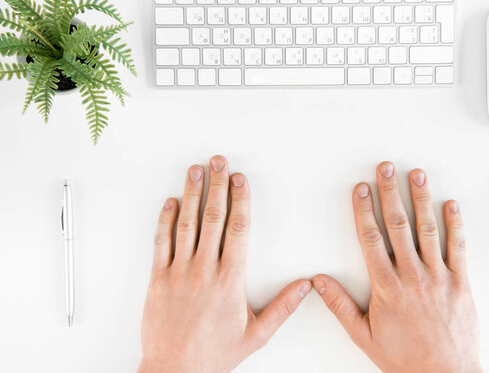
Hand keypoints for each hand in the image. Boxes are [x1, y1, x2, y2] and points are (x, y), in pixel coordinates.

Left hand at [138, 156, 310, 372]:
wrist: (174, 370)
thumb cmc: (213, 354)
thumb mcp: (256, 334)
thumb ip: (283, 308)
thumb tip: (305, 286)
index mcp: (229, 279)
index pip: (238, 229)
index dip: (240, 200)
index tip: (240, 179)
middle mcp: (204, 269)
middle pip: (213, 218)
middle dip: (216, 185)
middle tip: (217, 161)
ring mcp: (178, 272)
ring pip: (186, 224)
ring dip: (191, 194)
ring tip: (195, 171)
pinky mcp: (157, 278)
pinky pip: (161, 242)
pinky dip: (165, 220)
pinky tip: (170, 202)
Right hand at [312, 163, 481, 372]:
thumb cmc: (405, 358)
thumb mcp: (364, 335)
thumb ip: (340, 306)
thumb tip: (319, 282)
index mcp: (387, 287)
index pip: (371, 238)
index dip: (364, 210)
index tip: (361, 189)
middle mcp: (413, 276)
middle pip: (398, 225)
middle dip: (390, 193)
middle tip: (386, 168)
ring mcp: (439, 276)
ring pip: (428, 229)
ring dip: (421, 198)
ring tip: (416, 174)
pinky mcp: (460, 282)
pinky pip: (458, 247)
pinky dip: (455, 223)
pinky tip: (451, 204)